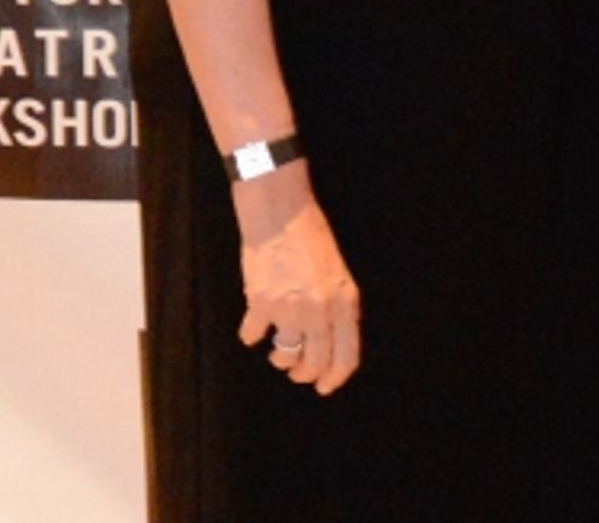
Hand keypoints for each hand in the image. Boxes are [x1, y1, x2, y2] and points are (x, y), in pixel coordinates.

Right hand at [234, 162, 360, 393]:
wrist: (280, 211)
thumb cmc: (311, 235)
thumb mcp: (338, 270)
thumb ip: (337, 305)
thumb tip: (330, 341)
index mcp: (345, 300)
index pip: (346, 356)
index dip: (335, 378)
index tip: (324, 387)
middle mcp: (320, 309)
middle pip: (314, 363)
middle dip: (305, 373)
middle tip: (297, 371)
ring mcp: (289, 308)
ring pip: (285, 357)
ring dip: (281, 358)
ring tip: (278, 350)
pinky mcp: (260, 303)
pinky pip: (253, 335)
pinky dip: (252, 334)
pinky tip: (253, 326)